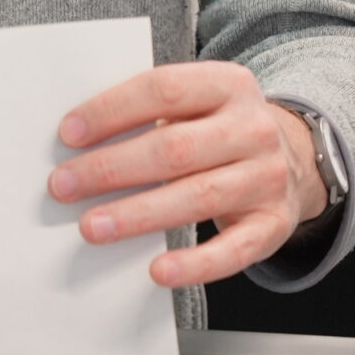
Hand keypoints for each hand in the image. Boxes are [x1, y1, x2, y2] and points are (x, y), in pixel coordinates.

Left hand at [47, 62, 330, 288]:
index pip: (163, 89)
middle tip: (63, 186)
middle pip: (175, 148)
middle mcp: (253, 127)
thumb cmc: (217, 130)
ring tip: (92, 227)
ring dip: (137, 215)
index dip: (111, 111)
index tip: (68, 134)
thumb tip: (76, 142)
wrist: (291, 158)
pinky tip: (159, 271)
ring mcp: (267, 176)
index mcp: (227, 84)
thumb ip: (149, 112)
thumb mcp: (196, 104)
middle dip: (111, 168)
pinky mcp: (273, 224)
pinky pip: (233, 250)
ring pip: (197, 197)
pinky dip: (194, 264)